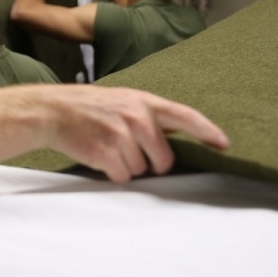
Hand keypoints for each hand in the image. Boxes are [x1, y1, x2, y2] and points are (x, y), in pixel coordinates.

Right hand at [39, 86, 228, 183]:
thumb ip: (151, 114)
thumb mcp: (125, 99)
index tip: (224, 145)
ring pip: (141, 170)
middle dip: (152, 163)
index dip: (207, 131)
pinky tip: (100, 157)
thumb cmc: (90, 107)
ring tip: (108, 147)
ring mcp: (121, 135)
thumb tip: (179, 133)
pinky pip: (122, 177)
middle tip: (131, 151)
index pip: (185, 116)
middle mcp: (136, 117)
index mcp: (144, 102)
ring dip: (127, 167)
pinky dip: (113, 173)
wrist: (53, 111)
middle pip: (164, 159)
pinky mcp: (105, 153)